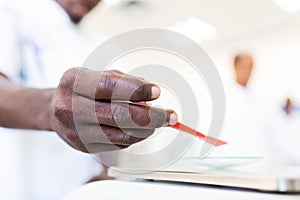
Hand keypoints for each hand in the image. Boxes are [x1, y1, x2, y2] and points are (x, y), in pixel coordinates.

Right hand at [49, 68, 176, 152]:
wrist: (55, 110)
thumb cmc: (83, 90)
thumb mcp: (98, 76)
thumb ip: (125, 82)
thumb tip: (152, 95)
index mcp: (74, 82)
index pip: (110, 85)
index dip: (137, 89)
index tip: (157, 92)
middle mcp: (70, 107)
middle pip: (119, 115)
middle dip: (152, 116)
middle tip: (169, 116)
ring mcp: (76, 130)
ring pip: (122, 135)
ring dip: (147, 129)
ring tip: (157, 122)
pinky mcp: (83, 147)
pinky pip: (118, 145)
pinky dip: (135, 137)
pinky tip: (140, 130)